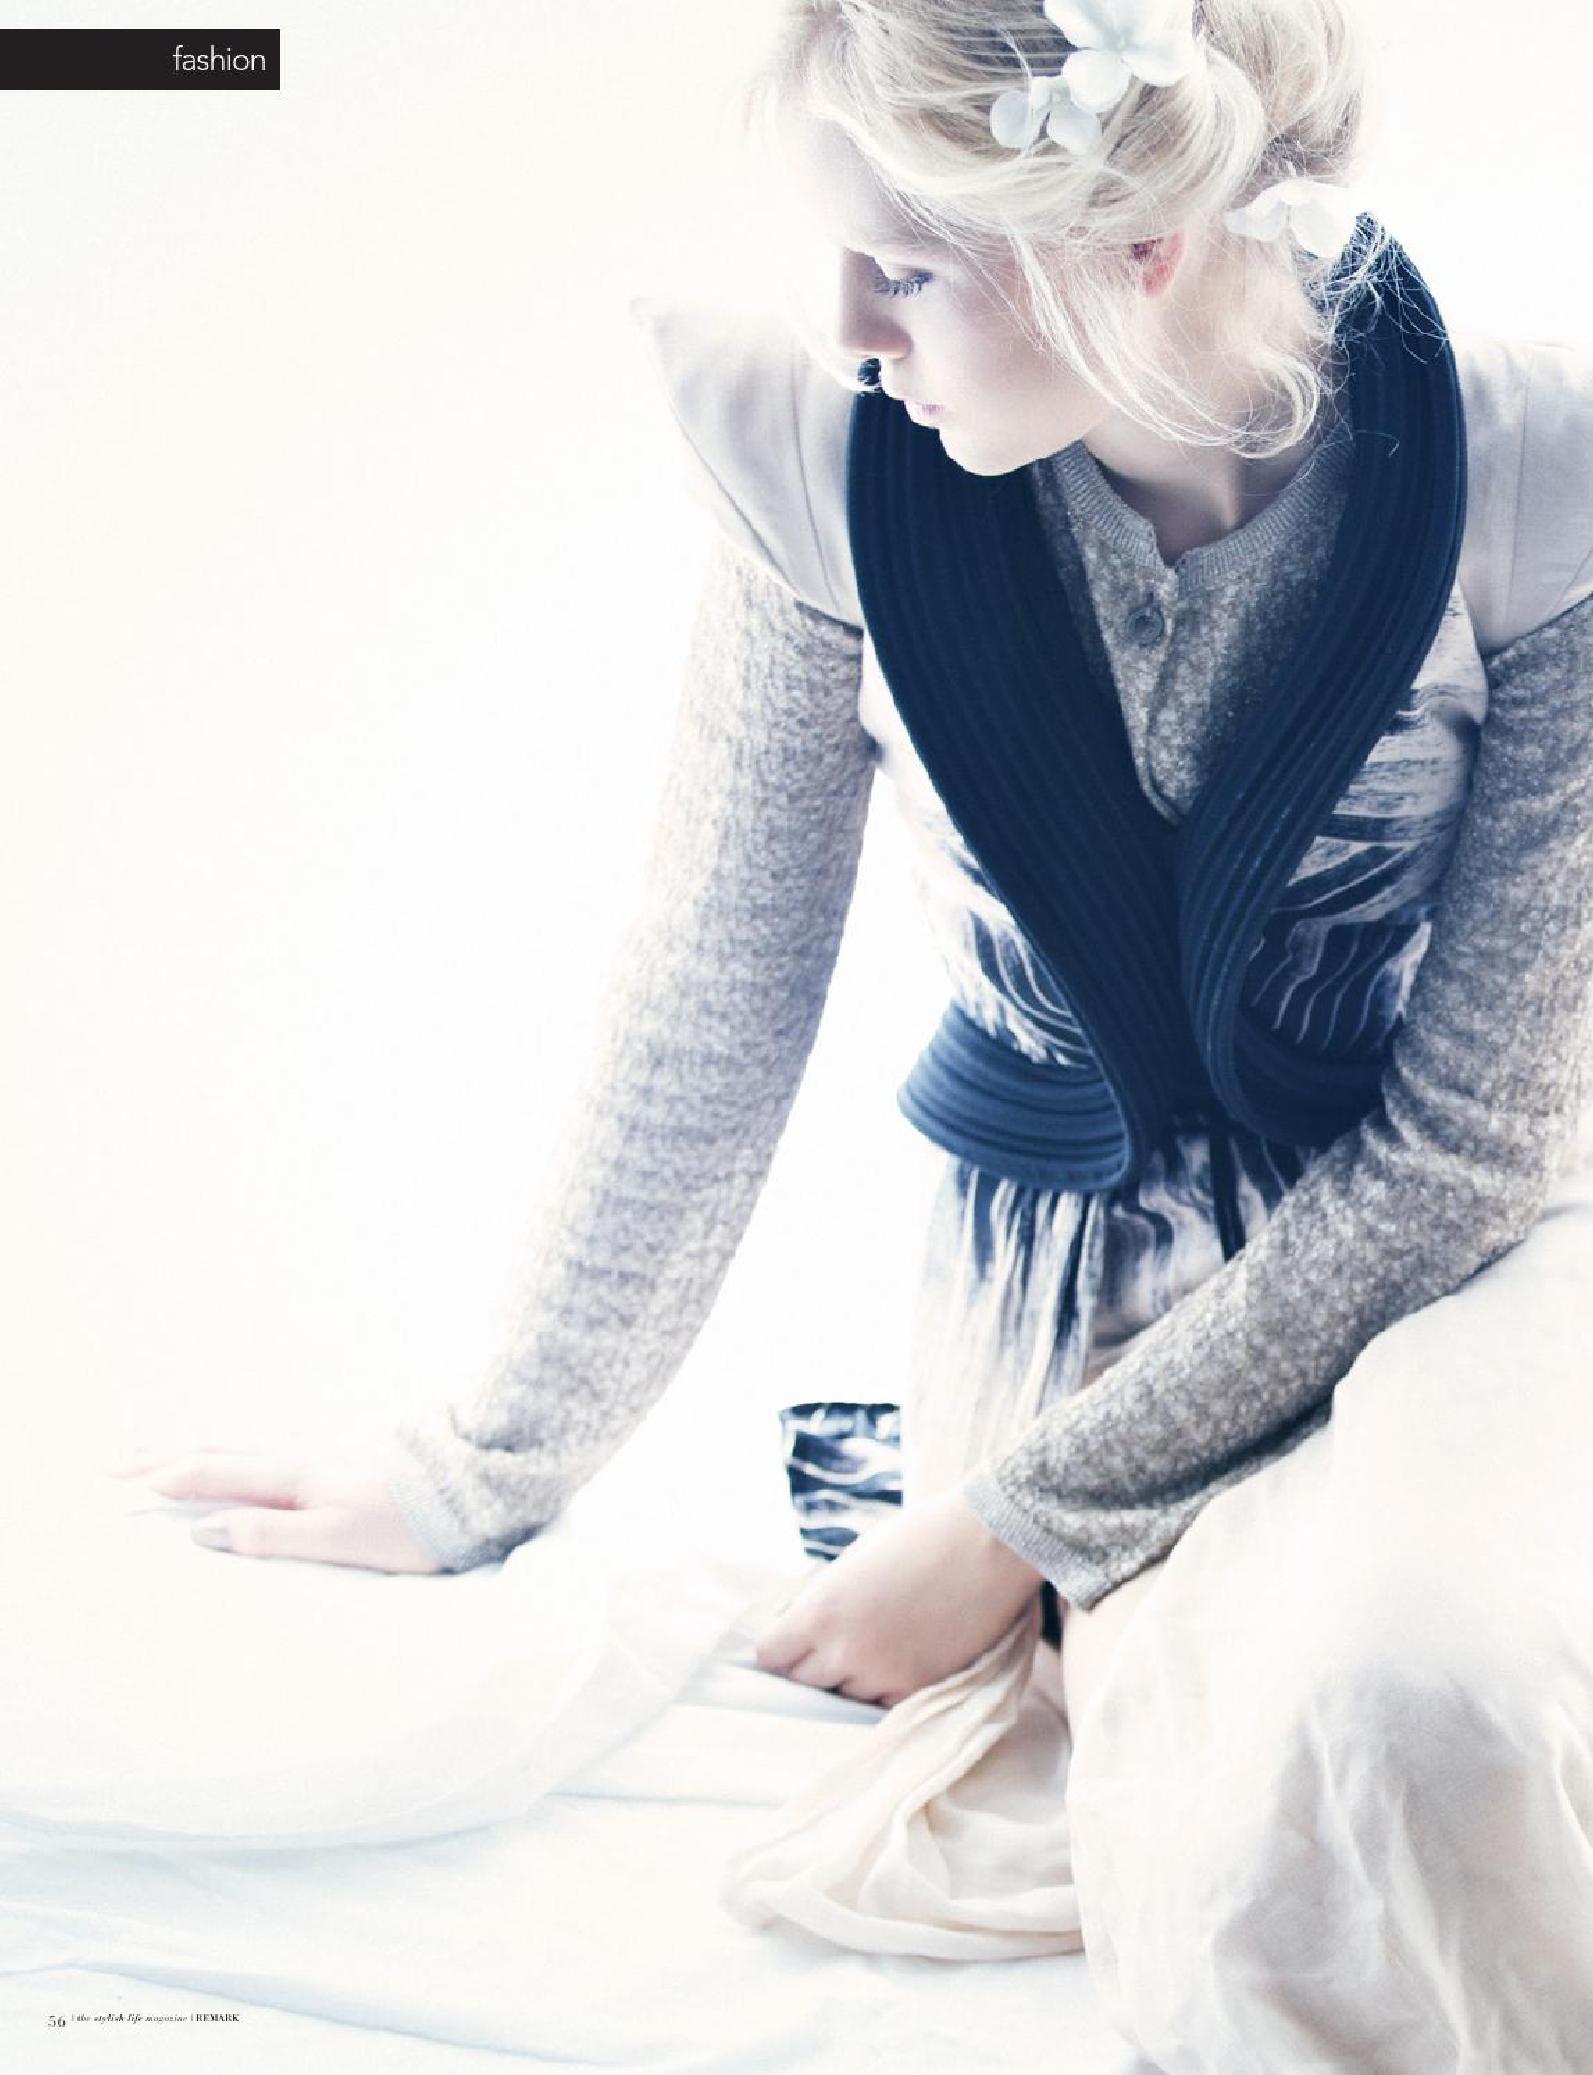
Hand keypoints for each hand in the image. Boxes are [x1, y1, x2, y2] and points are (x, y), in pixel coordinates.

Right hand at [105, 1444, 445, 1572]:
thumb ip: (271, 1535)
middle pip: (218, 1455)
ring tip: (161, 1457)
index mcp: (294, 1480)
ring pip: (241, 1452)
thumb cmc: (411, 1526)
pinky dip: (231, 1459)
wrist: (476, 1493)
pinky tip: (238, 1466)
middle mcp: (302, 1465)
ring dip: (193, 1454)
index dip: (161, 1480)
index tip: (113, 1484)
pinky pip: (265, 1460)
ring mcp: (321, 1465)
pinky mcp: (339, 1474)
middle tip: (113, 1463)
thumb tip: (202, 1531)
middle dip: (163, 1459)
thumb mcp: (338, 1540)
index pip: (212, 1476)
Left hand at [754, 1490, 1045, 1707]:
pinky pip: (883, 1703)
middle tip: (827, 1643)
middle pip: (803, 1684)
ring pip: (845, 1696)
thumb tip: (802, 1627)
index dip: (778, 1647)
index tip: (788, 1640)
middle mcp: (846, 1651)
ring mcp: (884, 1676)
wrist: (990, 1544)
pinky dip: (884, 1687)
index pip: (771, 1656)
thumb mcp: (856, 1560)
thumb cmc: (920, 1536)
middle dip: (809, 1665)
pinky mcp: (919, 1689)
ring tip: (874, 1642)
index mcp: (822, 1611)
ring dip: (849, 1678)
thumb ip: (826, 1599)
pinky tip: (900, 1654)